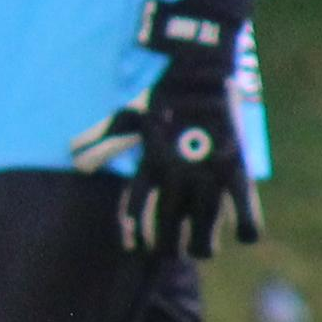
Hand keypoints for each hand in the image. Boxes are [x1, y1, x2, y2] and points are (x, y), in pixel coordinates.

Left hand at [71, 66, 260, 257]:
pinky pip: (246, 210)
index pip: (134, 207)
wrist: (200, 70)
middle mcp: (176, 174)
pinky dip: (247, 228)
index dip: (132, 231)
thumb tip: (73, 158)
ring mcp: (207, 173)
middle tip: (171, 250)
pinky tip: (245, 236)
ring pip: (205, 229)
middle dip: (168, 246)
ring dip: (203, 246)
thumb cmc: (162, 95)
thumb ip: (103, 141)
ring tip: (202, 251)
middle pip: (168, 229)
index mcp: (149, 163)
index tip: (134, 246)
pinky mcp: (237, 168)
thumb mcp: (129, 117)